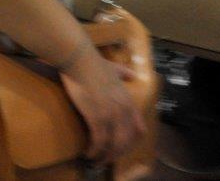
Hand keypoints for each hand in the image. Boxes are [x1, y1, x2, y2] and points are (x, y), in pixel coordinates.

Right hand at [60, 43, 145, 163]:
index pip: (139, 129)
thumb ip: (124, 73)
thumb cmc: (94, 62)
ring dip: (106, 156)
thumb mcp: (114, 68)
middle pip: (127, 141)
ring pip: (114, 144)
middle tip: (108, 158)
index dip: (133, 141)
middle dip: (118, 153)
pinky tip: (88, 153)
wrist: (80, 60)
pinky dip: (94, 150)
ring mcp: (111, 115)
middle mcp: (123, 111)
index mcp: (128, 101)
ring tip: (97, 160)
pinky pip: (98, 141)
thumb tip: (133, 75)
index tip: (124, 146)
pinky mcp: (96, 117)